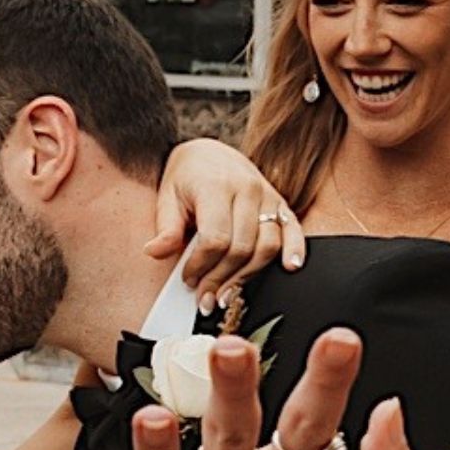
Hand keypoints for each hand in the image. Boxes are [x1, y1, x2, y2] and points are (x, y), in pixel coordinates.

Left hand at [151, 139, 307, 296]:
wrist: (209, 152)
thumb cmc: (186, 177)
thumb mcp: (167, 197)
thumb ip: (165, 228)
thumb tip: (154, 252)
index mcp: (215, 186)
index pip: (214, 238)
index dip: (201, 266)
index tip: (189, 279)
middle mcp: (247, 190)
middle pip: (241, 247)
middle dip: (221, 278)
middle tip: (205, 297)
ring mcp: (267, 196)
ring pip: (267, 245)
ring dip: (248, 276)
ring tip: (228, 294)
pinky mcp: (280, 203)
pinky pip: (293, 229)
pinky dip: (294, 250)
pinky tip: (289, 267)